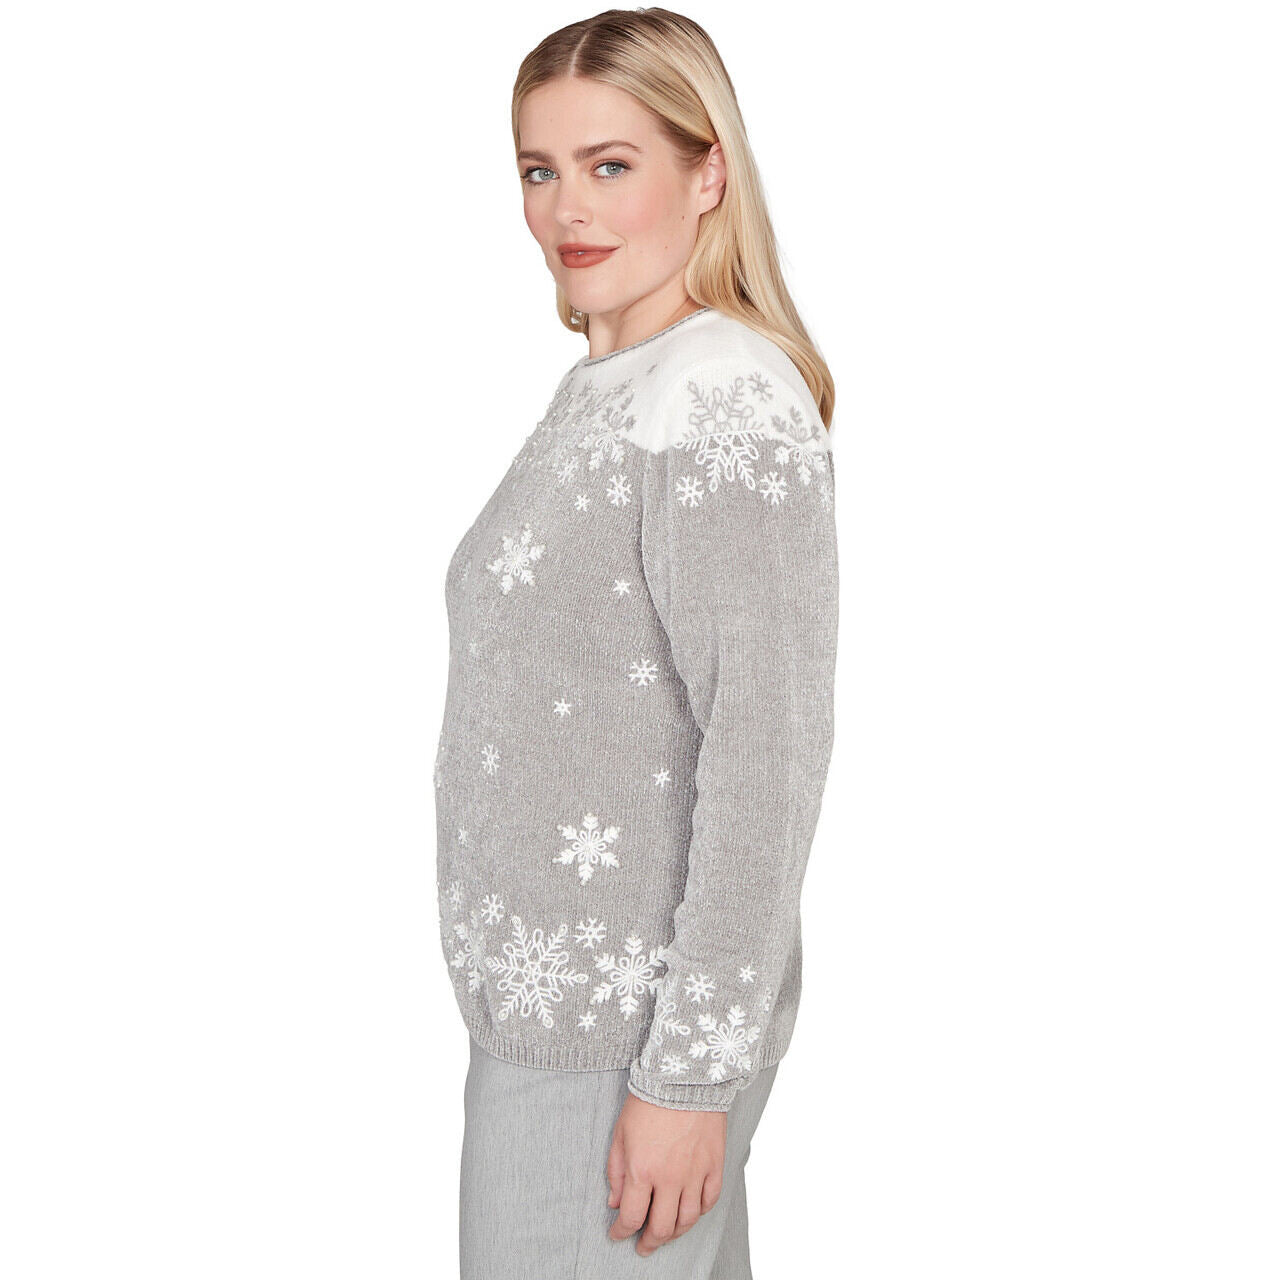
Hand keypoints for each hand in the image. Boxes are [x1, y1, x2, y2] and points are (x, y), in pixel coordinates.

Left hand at [605, 1089, 726, 1255]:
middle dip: (649, 1242)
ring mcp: (695, 1173)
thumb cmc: (649, 1100)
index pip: (631, 1217)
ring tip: (666, 1235)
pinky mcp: (714, 1164)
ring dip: (675, 1233)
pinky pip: (709, 1200)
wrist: (684, 1076)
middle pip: (661, 1227)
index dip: (622, 1232)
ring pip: (687, 1220)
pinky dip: (699, 1212)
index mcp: (642, 1170)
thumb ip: (616, 1171)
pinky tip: (690, 1212)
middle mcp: (670, 1178)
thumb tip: (615, 1202)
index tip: (617, 1234)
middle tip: (643, 1246)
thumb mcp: (620, 1133)